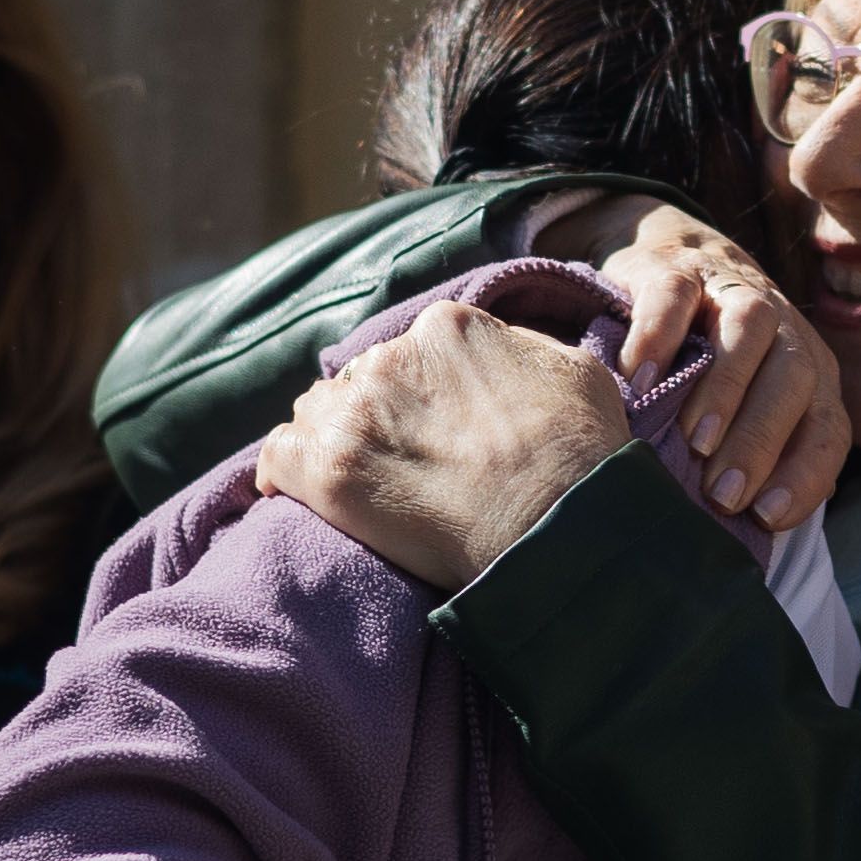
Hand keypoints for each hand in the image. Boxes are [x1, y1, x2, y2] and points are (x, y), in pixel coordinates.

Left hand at [256, 299, 627, 591]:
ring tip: (365, 484)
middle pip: (362, 381)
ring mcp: (355, 412)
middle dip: (380, 417)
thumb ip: (521, 346)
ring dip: (336, 442)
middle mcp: (392, 356)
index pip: (412, 352)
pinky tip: (300, 495)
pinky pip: (276, 458)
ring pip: (317, 414)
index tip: (440, 431)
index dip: (424, 395)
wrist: (561, 532)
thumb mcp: (574, 371)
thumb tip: (498, 348)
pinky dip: (285, 476)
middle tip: (410, 466)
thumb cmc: (583, 459)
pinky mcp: (327, 470)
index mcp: (448, 328)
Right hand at [535, 193, 850, 526]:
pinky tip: (639, 381)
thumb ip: (753, 458)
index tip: (765, 517)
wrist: (673, 262)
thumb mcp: (742, 412)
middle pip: (795, 376)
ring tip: (693, 441)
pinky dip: (659, 337)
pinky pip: (676, 296)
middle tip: (722, 492)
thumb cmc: (710, 364)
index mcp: (810, 376)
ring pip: (751, 327)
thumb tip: (750, 530)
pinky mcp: (678, 267)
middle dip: (762, 439)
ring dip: (727, 387)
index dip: (805, 474)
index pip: (828, 428)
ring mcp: (733, 291)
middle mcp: (785, 331)